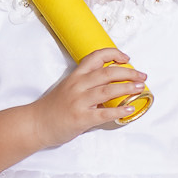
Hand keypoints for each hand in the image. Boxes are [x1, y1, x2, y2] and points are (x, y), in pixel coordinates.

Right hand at [31, 49, 147, 145]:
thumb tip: (111, 85)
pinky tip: (130, 109)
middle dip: (128, 72)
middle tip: (142, 76)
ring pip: (107, 90)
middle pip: (107, 72)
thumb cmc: (52, 107)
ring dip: (127, 87)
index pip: (95, 57)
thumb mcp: (68, 88)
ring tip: (140, 88)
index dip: (113, 54)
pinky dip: (119, 110)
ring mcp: (79, 101)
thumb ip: (87, 85)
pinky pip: (104, 113)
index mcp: (75, 76)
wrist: (35, 124)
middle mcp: (78, 85)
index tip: (126, 57)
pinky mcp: (81, 118)